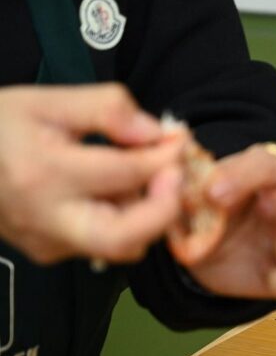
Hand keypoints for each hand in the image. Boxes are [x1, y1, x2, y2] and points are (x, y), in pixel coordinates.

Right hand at [0, 84, 184, 264]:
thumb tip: (155, 132)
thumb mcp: (47, 102)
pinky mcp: (49, 253)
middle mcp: (45, 217)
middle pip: (124, 238)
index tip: (178, 142)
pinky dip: (123, 220)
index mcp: (43, 172)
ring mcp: (47, 242)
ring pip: (120, 246)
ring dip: (145, 216)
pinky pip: (103, 244)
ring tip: (143, 179)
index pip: (124, 173)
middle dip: (164, 210)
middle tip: (176, 178)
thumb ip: (106, 109)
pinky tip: (116, 193)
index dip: (164, 158)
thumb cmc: (0, 126)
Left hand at [186, 143, 275, 299]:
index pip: (274, 161)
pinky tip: (265, 274)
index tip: (213, 194)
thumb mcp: (195, 187)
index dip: (245, 175)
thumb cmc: (208, 208)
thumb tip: (203, 183)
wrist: (201, 250)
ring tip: (274, 249)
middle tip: (267, 212)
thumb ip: (198, 178)